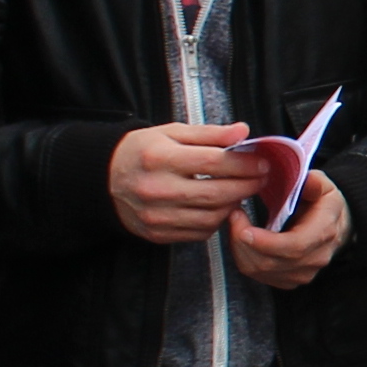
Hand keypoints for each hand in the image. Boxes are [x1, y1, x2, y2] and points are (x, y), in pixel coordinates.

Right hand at [111, 121, 265, 245]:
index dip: (244, 163)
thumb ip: (209, 134)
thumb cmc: (142, 151)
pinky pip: (199, 232)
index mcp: (158, 158)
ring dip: (234, 204)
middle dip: (247, 186)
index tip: (262, 162)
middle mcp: (155, 189)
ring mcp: (155, 215)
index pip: (213, 162)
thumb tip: (243, 132)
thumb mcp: (171, 133)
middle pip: (216, 193)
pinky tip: (220, 206)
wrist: (105, 179)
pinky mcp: (157, 233)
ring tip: (242, 190)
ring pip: (211, 217)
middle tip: (262, 178)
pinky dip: (216, 220)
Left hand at [224, 160, 350, 288]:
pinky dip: (244, 258)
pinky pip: (258, 276)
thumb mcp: (324, 187)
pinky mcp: (289, 281)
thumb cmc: (323, 205)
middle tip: (233, 217)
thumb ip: (314, 182)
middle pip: (272, 262)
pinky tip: (242, 240)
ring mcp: (303, 273)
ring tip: (236, 225)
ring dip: (240, 249)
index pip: (295, 246)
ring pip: (260, 271)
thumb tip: (307, 180)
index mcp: (324, 232)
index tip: (244, 229)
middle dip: (244, 242)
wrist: (334, 227)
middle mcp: (316, 258)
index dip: (266, 242)